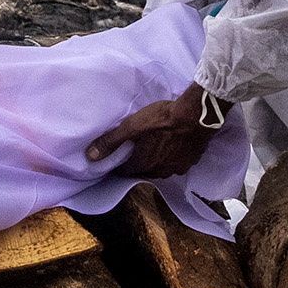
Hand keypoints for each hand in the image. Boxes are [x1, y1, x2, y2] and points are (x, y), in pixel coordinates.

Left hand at [92, 87, 221, 179]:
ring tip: (150, 152)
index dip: (119, 167)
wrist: (197, 115)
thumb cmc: (162, 118)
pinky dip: (170, 159)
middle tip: (130, 155)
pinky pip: (176, 164)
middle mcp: (160, 170)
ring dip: (154, 163)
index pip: (126, 172)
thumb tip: (90, 156)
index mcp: (144, 163)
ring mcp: (177, 167)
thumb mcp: (132, 126)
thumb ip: (111, 141)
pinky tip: (170, 149)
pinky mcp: (191, 161)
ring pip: (160, 169)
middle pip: (143, 172)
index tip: (114, 162)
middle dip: (136, 166)